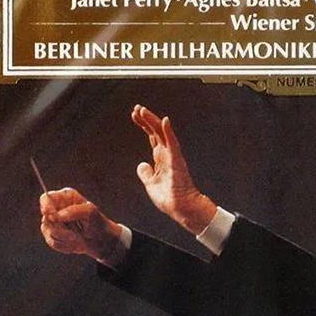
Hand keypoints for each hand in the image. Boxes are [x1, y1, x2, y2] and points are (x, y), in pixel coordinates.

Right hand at [39, 188, 122, 260]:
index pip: (46, 198)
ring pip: (49, 232)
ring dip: (66, 237)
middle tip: (75, 233)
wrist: (100, 240)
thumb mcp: (90, 212)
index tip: (53, 217)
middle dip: (61, 228)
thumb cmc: (96, 222)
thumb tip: (58, 216)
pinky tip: (75, 242)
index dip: (46, 207)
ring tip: (78, 237)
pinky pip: (53, 242)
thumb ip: (74, 211)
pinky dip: (65, 245)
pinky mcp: (52, 235)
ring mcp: (52, 222)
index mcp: (64, 197)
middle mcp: (56, 208)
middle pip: (46, 218)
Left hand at [131, 104, 216, 233]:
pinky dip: (168, 131)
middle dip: (146, 119)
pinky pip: (172, 143)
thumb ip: (146, 173)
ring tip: (142, 110)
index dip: (143, 125)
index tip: (134, 115)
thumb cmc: (169, 198)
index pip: (152, 137)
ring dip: (152, 121)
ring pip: (162, 133)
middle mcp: (167, 154)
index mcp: (161, 159)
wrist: (181, 208)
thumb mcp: (151, 184)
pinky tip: (164, 120)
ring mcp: (172, 156)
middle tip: (136, 108)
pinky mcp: (177, 160)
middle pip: (155, 131)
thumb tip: (141, 165)